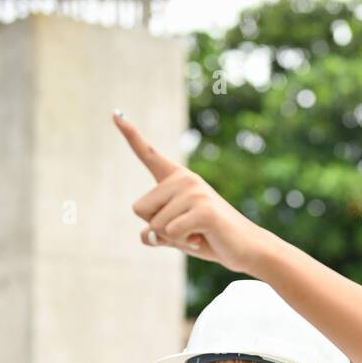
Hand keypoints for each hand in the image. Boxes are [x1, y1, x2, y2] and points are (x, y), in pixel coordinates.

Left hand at [113, 112, 269, 271]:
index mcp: (176, 179)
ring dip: (172, 239)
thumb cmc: (209, 239)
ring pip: (155, 225)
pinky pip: (171, 232)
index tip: (116, 114)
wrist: (246, 249)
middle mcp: (184, 179)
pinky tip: (201, 238)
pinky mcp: (203, 209)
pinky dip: (183, 243)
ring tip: (196, 234)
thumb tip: (146, 235)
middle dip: (156, 228)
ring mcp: (194, 192)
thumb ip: (156, 233)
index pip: (149, 154)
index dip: (131, 134)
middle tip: (185, 229)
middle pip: (139, 208)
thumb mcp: (176, 235)